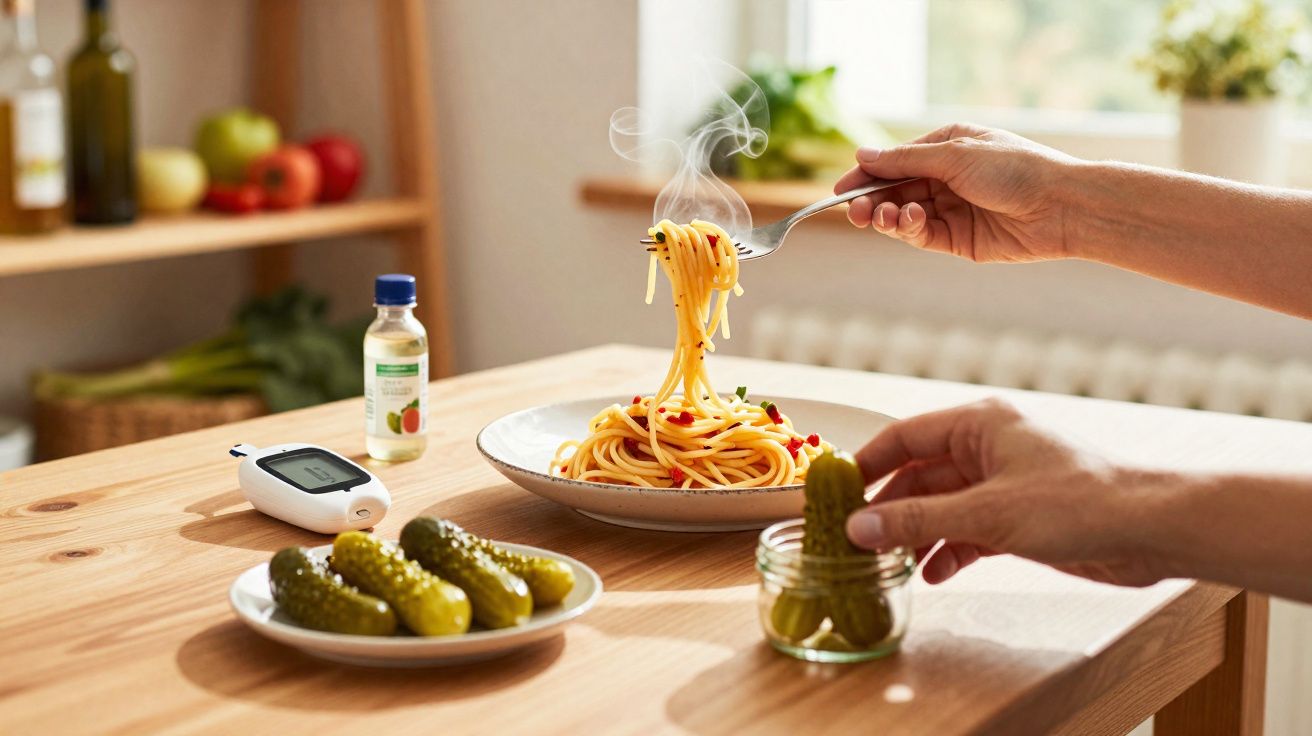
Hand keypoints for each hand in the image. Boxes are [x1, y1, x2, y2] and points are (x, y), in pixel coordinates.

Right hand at [834, 124, 1078, 262]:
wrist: (1060, 206)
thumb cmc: (1015, 169)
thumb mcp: (955, 155)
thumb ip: (905, 161)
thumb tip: (862, 155)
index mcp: (947, 147)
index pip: (894, 161)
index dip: (866, 175)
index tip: (840, 190)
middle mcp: (947, 178)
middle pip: (894, 190)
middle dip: (871, 200)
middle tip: (853, 210)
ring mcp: (952, 210)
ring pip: (903, 215)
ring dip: (886, 216)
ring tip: (878, 217)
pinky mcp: (959, 240)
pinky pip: (922, 235)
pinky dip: (909, 229)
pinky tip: (907, 221)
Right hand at [846, 399, 1174, 586]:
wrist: (1152, 530)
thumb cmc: (1081, 502)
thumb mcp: (989, 512)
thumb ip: (919, 520)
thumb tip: (858, 528)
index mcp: (979, 424)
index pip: (904, 436)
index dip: (866, 464)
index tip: (835, 493)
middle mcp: (987, 448)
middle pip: (919, 476)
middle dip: (889, 509)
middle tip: (855, 540)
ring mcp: (1003, 483)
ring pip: (941, 507)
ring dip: (916, 534)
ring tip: (887, 564)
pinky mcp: (1019, 517)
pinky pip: (967, 530)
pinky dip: (948, 549)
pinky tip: (934, 573)